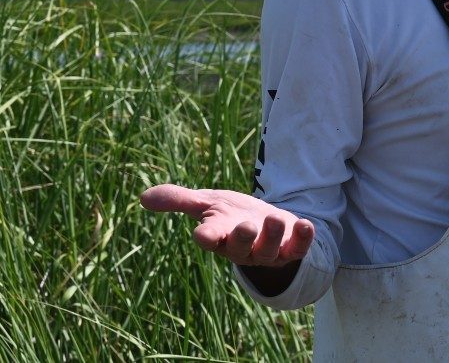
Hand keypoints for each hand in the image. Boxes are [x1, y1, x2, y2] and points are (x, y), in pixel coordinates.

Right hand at [140, 184, 314, 266]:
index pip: (209, 239)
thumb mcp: (205, 203)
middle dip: (243, 239)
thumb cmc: (230, 215)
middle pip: (240, 249)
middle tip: (245, 226)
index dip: (207, 237)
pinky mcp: (290, 248)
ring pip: (269, 250)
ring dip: (273, 236)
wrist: (264, 224)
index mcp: (219, 235)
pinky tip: (306, 225)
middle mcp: (242, 247)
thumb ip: (177, 200)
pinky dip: (303, 238)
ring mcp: (267, 250)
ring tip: (276, 220)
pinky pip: (298, 249)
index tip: (202, 235)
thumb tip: (142, 198)